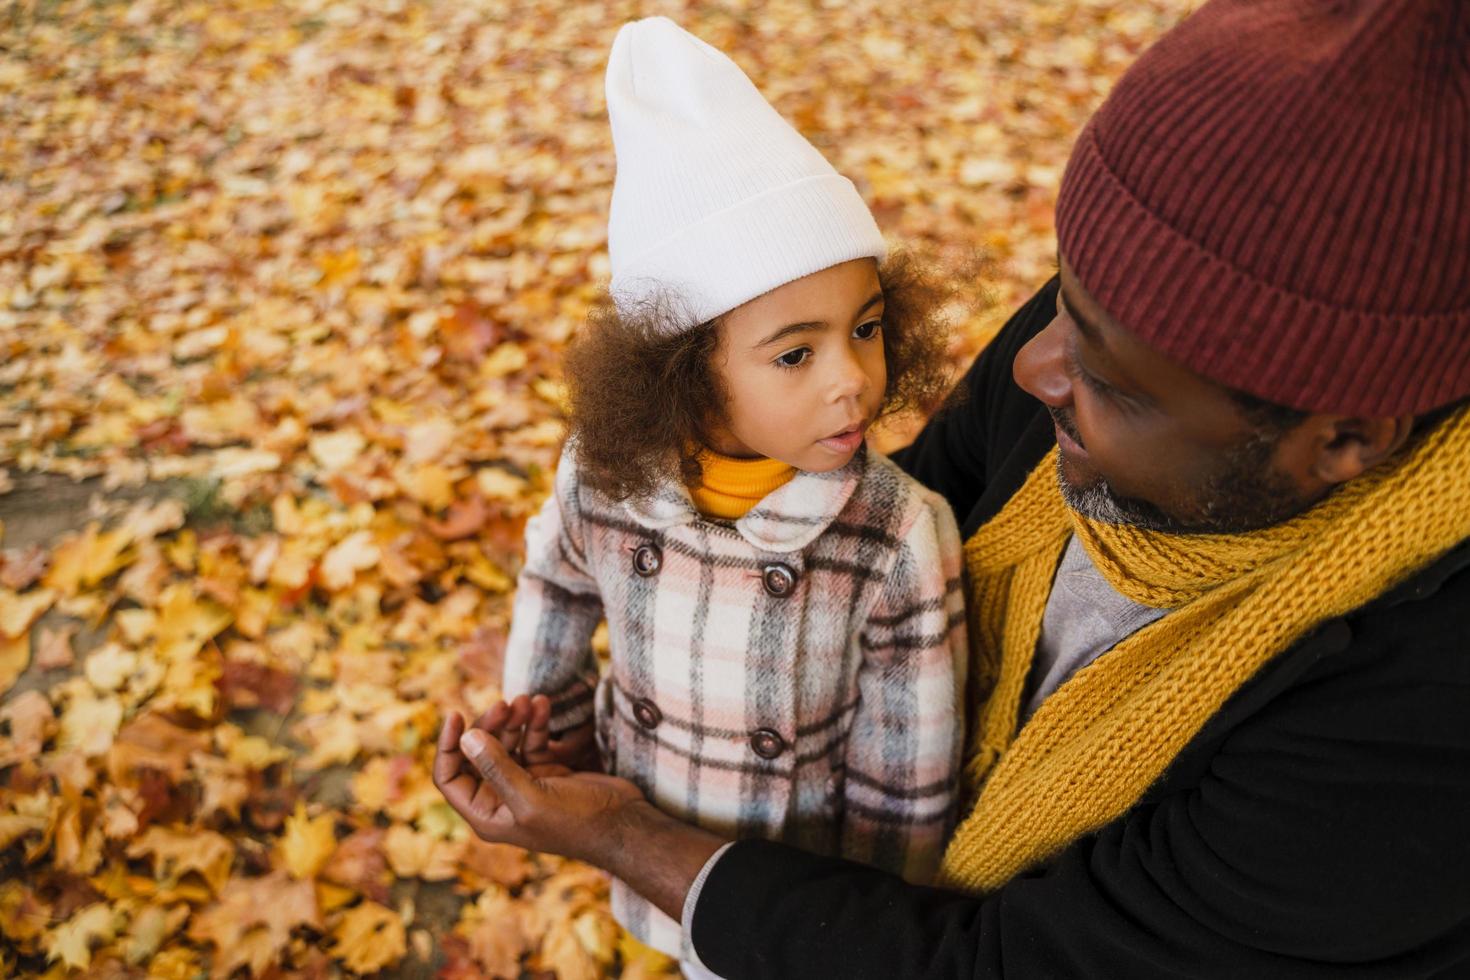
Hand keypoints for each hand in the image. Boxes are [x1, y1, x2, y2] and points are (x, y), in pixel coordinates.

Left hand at [434, 709, 644, 866]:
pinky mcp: (546, 770)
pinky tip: (543, 704)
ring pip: (506, 742)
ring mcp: (524, 783)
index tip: (455, 714)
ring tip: (527, 700)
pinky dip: (536, 723)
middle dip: (489, 726)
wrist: (622, 824)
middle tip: (505, 704)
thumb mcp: (530, 797)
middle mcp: (501, 798)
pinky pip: (532, 740)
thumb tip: (466, 738)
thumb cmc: (575, 822)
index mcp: (487, 814)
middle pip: (478, 753)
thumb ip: (497, 768)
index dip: (448, 746)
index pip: (450, 777)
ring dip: (514, 720)